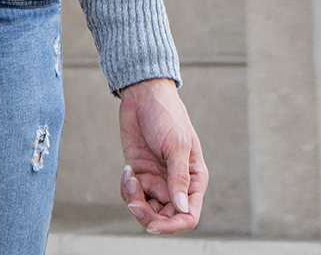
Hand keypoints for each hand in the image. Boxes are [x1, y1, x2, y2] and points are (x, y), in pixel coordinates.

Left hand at [117, 78, 207, 234]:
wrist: (143, 95)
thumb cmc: (166, 115)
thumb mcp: (175, 145)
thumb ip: (179, 177)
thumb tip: (182, 208)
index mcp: (194, 179)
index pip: (188, 215)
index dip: (173, 226)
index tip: (153, 223)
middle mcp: (176, 184)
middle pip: (165, 217)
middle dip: (148, 216)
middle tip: (134, 202)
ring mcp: (156, 179)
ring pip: (147, 209)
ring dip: (134, 201)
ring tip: (129, 178)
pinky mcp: (139, 172)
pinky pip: (133, 194)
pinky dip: (126, 188)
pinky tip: (127, 170)